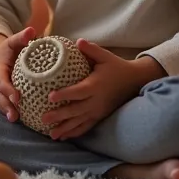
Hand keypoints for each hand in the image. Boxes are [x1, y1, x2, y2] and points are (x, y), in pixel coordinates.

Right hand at [0, 26, 38, 122]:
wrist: (0, 58)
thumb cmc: (9, 50)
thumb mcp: (13, 42)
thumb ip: (21, 37)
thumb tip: (32, 31)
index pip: (1, 80)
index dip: (8, 89)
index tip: (17, 96)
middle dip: (6, 105)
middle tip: (15, 114)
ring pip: (0, 103)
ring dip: (7, 112)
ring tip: (15, 120)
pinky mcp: (2, 98)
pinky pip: (5, 106)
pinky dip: (11, 113)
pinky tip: (22, 121)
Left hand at [41, 39, 165, 139]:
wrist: (134, 81)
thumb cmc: (116, 66)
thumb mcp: (105, 56)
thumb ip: (91, 49)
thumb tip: (77, 41)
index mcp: (95, 85)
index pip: (78, 91)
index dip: (64, 95)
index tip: (50, 97)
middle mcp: (96, 101)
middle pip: (76, 110)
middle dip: (59, 116)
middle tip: (43, 119)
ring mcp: (98, 111)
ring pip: (79, 122)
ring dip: (65, 128)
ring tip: (51, 135)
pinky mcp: (100, 116)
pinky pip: (86, 126)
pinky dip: (75, 132)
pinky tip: (64, 137)